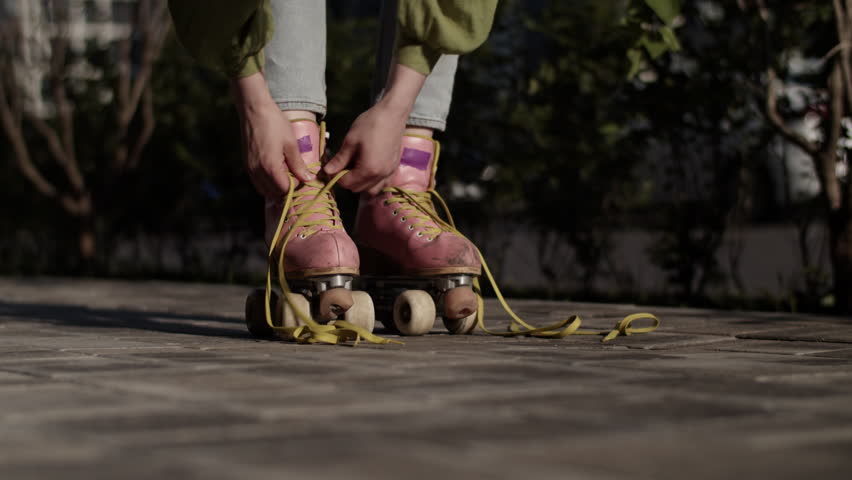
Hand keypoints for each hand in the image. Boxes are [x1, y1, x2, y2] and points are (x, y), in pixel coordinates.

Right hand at [231, 72, 313, 197]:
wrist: (254, 109)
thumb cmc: (275, 123)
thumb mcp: (291, 144)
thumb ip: (298, 164)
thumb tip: (308, 179)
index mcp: (270, 167)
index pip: (284, 189)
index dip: (295, 187)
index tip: (302, 178)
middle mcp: (257, 171)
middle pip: (273, 193)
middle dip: (285, 189)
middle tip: (295, 177)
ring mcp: (249, 168)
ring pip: (263, 189)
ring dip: (275, 187)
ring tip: (286, 174)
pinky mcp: (246, 163)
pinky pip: (256, 181)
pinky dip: (266, 182)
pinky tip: (275, 171)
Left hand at [323, 101, 408, 193]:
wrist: (392, 114)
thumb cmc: (370, 124)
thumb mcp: (350, 141)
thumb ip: (339, 159)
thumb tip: (327, 171)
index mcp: (369, 169)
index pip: (347, 183)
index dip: (336, 177)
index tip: (331, 167)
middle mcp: (381, 175)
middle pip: (358, 189)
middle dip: (347, 180)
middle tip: (342, 165)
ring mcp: (389, 173)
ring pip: (371, 190)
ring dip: (361, 184)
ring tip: (355, 168)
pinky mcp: (394, 168)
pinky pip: (383, 184)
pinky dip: (373, 182)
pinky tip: (368, 169)